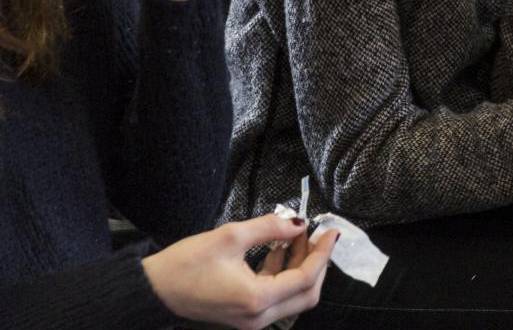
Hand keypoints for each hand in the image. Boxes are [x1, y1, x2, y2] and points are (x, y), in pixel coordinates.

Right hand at [142, 213, 337, 329]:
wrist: (152, 289)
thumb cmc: (185, 265)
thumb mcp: (230, 237)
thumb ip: (269, 227)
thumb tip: (297, 222)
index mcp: (256, 299)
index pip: (306, 278)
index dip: (323, 254)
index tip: (331, 231)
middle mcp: (257, 317)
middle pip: (306, 294)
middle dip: (316, 262)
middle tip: (318, 234)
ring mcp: (250, 319)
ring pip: (293, 296)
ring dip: (301, 266)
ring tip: (298, 235)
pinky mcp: (244, 315)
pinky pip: (276, 296)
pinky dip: (283, 273)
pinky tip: (279, 249)